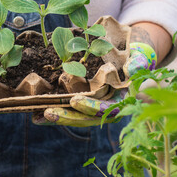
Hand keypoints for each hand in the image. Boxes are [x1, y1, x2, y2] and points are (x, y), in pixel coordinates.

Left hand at [32, 42, 156, 126]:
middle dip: (67, 116)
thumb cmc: (135, 59)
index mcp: (121, 102)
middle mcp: (106, 110)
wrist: (131, 61)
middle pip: (86, 118)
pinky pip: (68, 112)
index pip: (105, 109)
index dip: (91, 106)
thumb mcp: (140, 59)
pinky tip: (37, 116)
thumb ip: (139, 63)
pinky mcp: (83, 107)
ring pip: (75, 117)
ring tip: (39, 116)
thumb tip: (134, 67)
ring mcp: (94, 110)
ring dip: (57, 117)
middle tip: (49, 112)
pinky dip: (54, 115)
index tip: (75, 100)